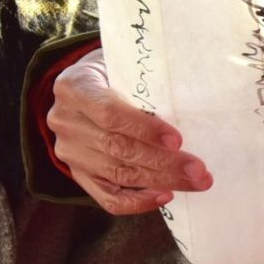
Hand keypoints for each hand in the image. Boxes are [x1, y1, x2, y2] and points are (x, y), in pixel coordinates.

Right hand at [45, 47, 212, 213]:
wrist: (83, 83)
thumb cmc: (112, 69)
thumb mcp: (121, 61)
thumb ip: (143, 80)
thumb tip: (189, 100)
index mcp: (74, 87)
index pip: (109, 113)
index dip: (144, 129)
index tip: (177, 140)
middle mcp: (65, 121)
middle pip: (117, 149)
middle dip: (163, 162)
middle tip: (198, 170)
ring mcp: (69, 151)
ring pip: (117, 174)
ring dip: (160, 181)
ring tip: (194, 182)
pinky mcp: (77, 173)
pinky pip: (106, 197)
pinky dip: (137, 202)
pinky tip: (164, 196)